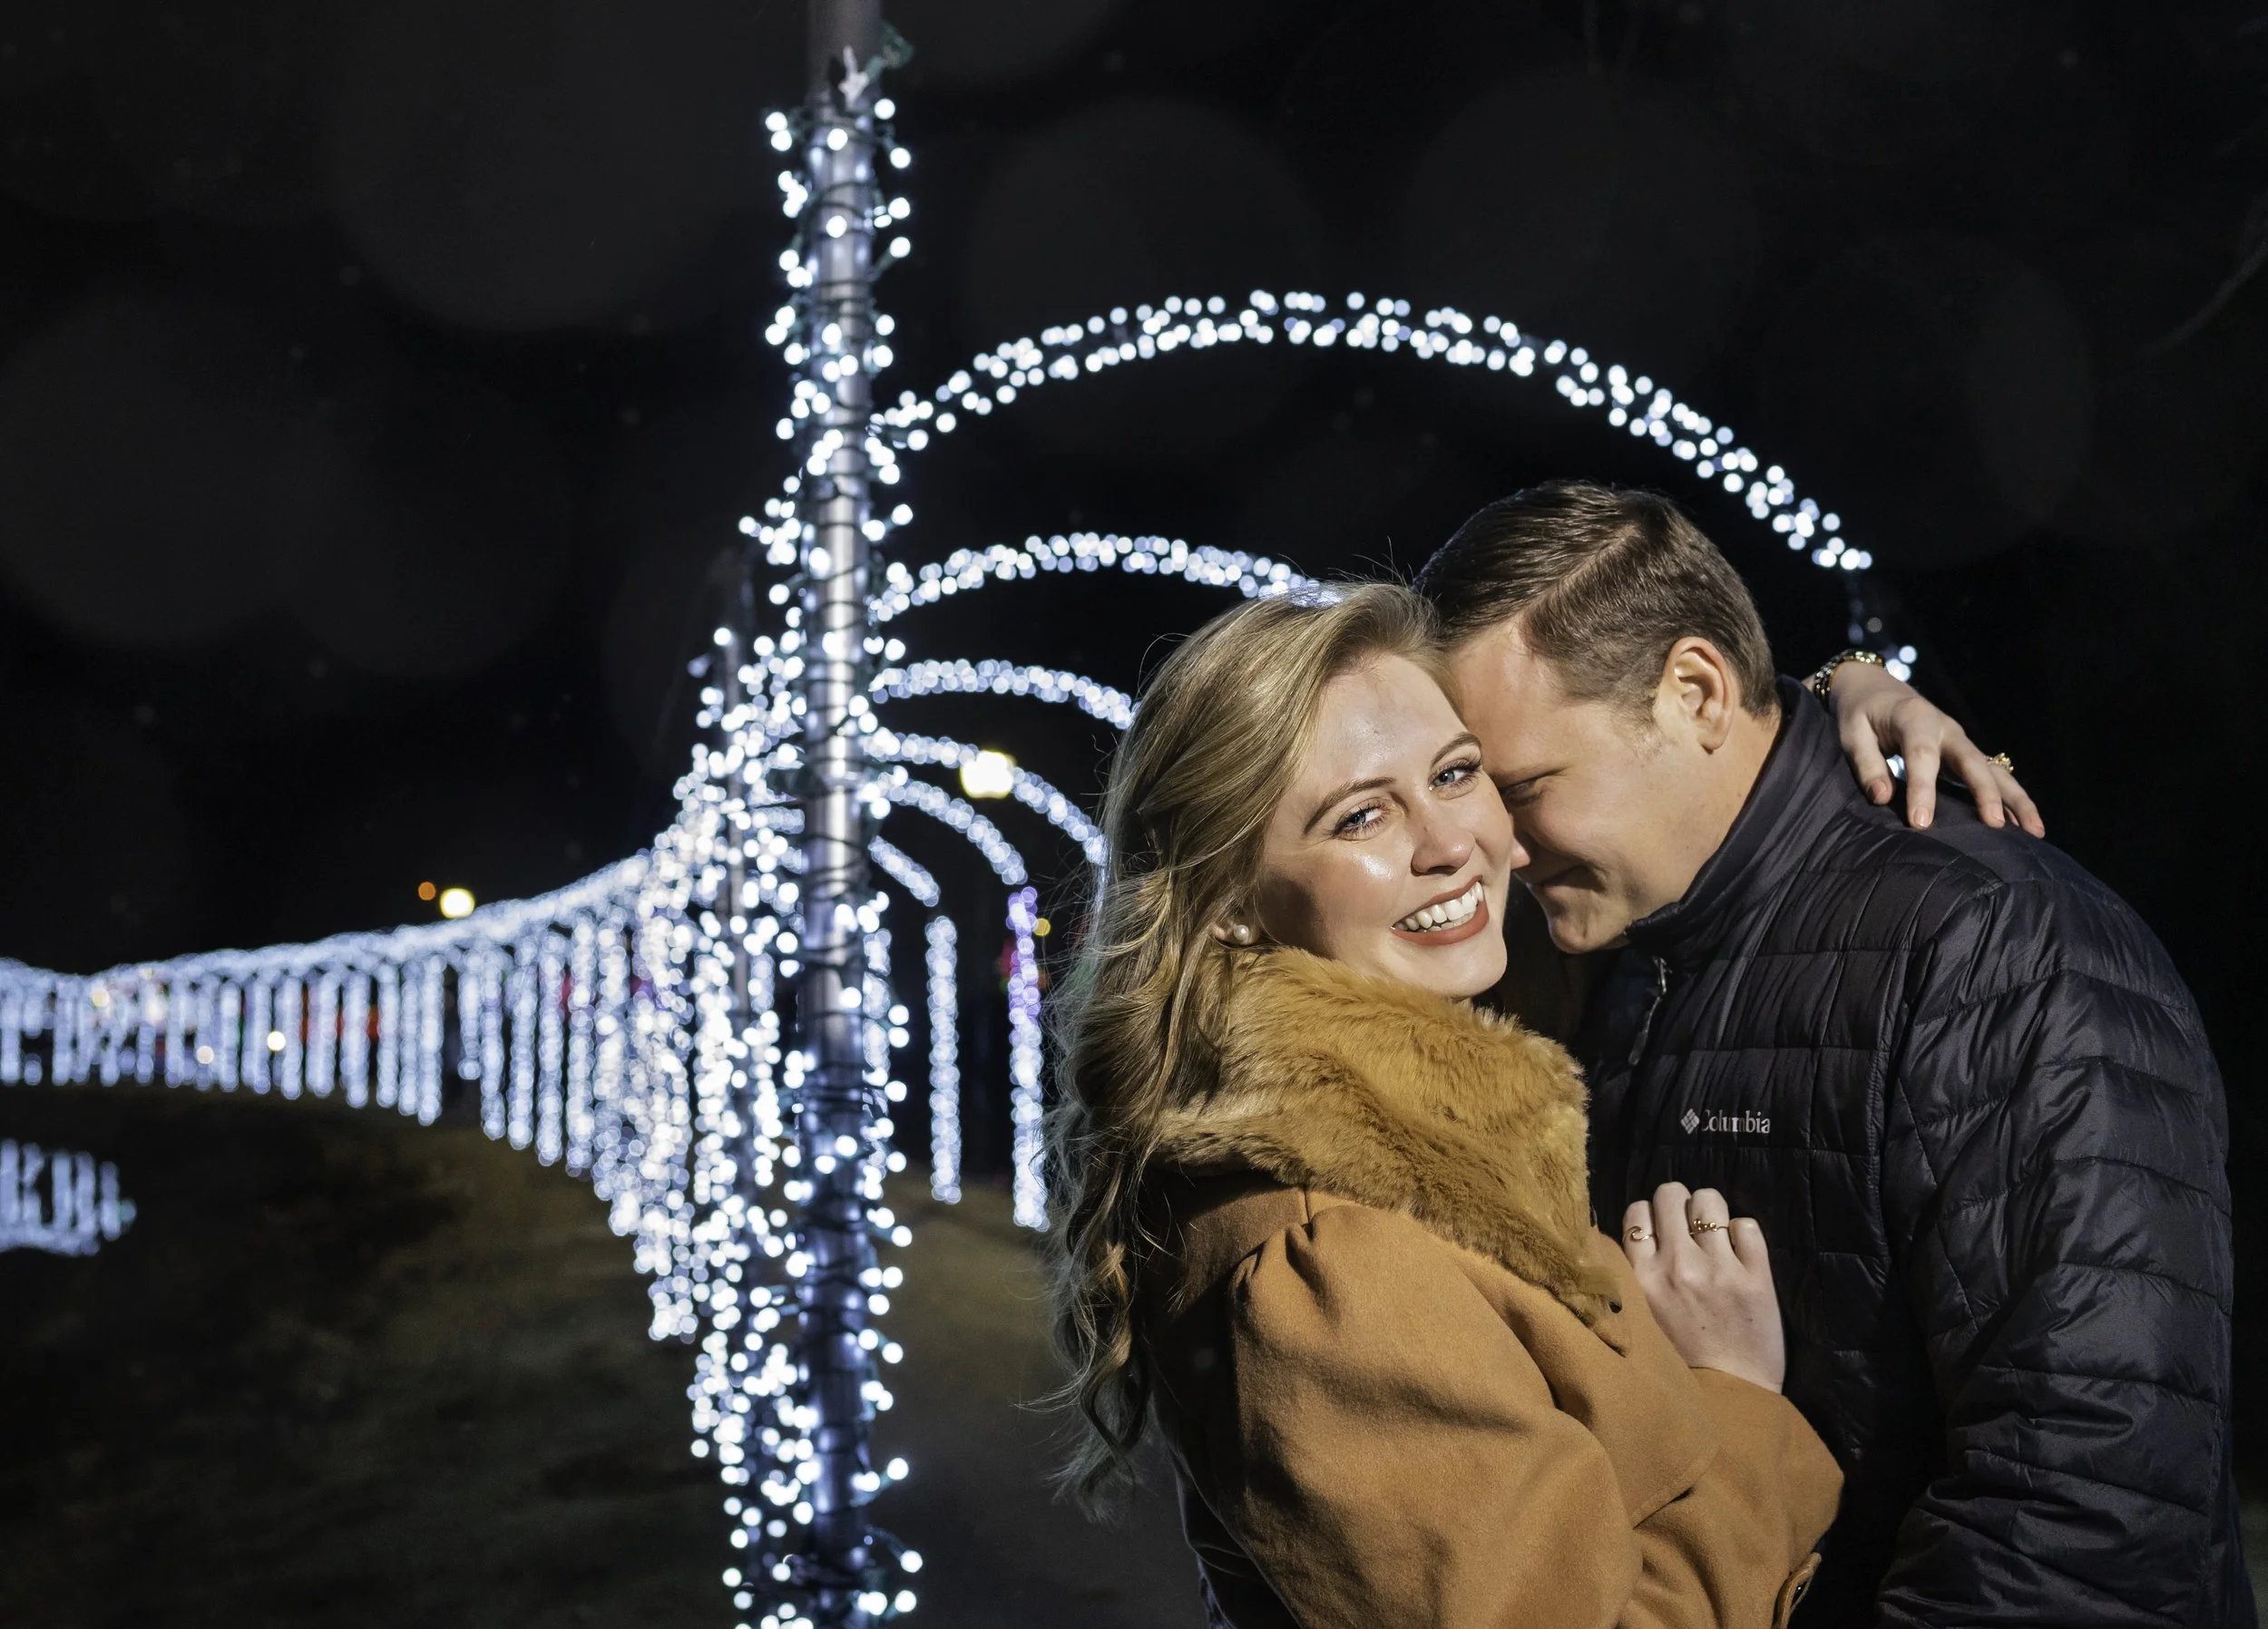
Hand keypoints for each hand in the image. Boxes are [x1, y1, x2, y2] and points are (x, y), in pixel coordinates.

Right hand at [1621, 1183, 1784, 1391]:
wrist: (1732, 1399)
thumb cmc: (1682, 1363)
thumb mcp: (1643, 1318)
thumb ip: (1636, 1277)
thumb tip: (1640, 1237)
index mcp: (1642, 1279)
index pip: (1636, 1212)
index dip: (1649, 1216)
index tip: (1659, 1232)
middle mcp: (1677, 1266)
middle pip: (1671, 1194)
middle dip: (1678, 1204)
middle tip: (1687, 1226)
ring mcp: (1720, 1269)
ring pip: (1709, 1200)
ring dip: (1710, 1212)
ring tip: (1714, 1235)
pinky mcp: (1757, 1277)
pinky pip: (1747, 1225)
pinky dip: (1743, 1233)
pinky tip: (1741, 1254)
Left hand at [1826, 659, 2043, 835]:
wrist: (1876, 689)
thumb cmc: (1860, 713)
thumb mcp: (1851, 733)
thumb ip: (1866, 764)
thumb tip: (1882, 798)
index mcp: (1915, 718)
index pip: (1922, 756)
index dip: (1923, 790)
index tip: (1921, 823)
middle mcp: (1946, 728)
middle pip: (1972, 761)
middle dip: (1985, 793)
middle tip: (1993, 825)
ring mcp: (1961, 741)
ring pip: (1994, 770)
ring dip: (2016, 799)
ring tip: (2035, 831)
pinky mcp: (1966, 753)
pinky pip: (1994, 776)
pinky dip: (2010, 799)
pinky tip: (2025, 826)